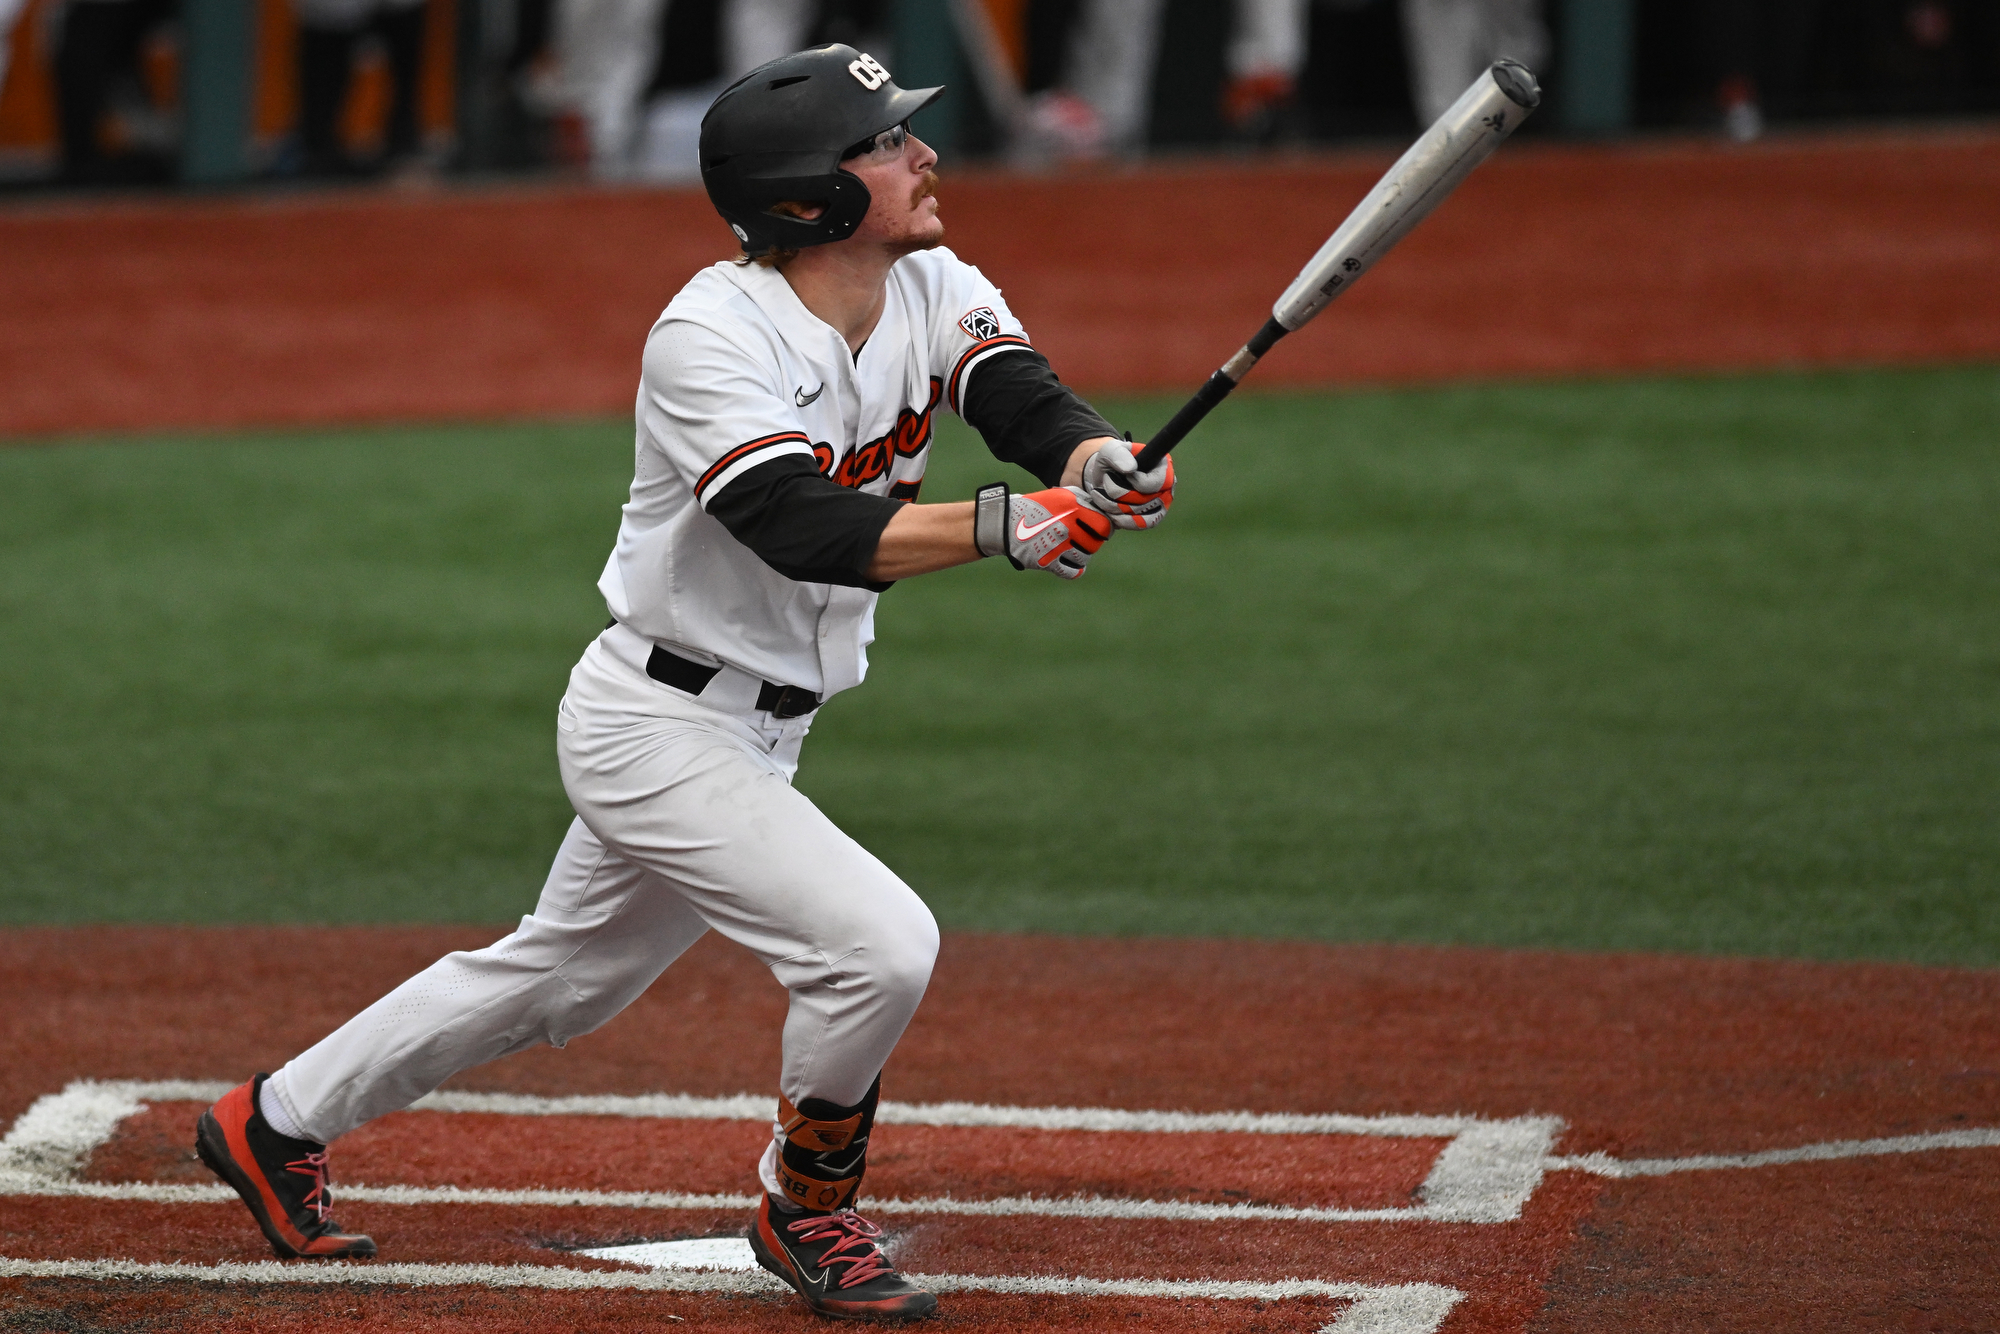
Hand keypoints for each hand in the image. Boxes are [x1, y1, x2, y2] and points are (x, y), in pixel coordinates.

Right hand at [976, 485, 1114, 578]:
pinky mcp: (1047, 562)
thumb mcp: (1058, 496)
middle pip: (1096, 543)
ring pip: (1085, 557)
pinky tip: (1073, 566)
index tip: (1101, 531)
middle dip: (1093, 543)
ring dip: (1083, 555)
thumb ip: (1082, 501)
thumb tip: (1104, 512)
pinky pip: (1073, 572)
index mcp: (1071, 507)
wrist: (1004, 523)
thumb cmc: (1034, 508)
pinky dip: (1076, 570)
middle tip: (1087, 541)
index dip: (1105, 530)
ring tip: (1075, 550)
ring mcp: (1057, 545)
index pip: (1103, 525)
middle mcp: (1066, 526)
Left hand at [1079, 440, 1173, 529]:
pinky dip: (1119, 519)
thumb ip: (1118, 454)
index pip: (1159, 482)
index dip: (1138, 482)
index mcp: (1163, 467)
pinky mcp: (1151, 519)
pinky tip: (1108, 510)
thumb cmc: (1111, 462)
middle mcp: (1167, 488)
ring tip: (1101, 495)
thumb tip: (1130, 469)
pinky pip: (1138, 525)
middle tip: (1105, 482)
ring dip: (1114, 506)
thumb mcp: (1110, 450)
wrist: (1104, 479)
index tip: (1124, 474)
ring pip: (1139, 514)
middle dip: (1118, 493)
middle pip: (1145, 500)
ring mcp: (1161, 506)